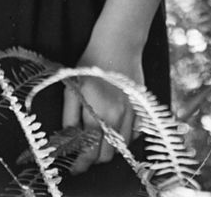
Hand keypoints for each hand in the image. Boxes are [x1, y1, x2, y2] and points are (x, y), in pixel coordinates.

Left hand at [61, 35, 143, 174]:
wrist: (117, 42)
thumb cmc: (91, 63)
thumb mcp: (72, 87)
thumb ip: (70, 117)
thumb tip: (68, 139)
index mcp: (96, 112)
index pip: (88, 151)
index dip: (80, 164)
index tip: (74, 169)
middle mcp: (116, 117)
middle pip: (106, 155)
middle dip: (94, 159)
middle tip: (85, 154)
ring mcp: (132, 113)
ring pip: (121, 147)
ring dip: (109, 148)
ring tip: (99, 139)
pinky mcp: (142, 108)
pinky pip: (135, 134)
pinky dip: (125, 137)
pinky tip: (115, 127)